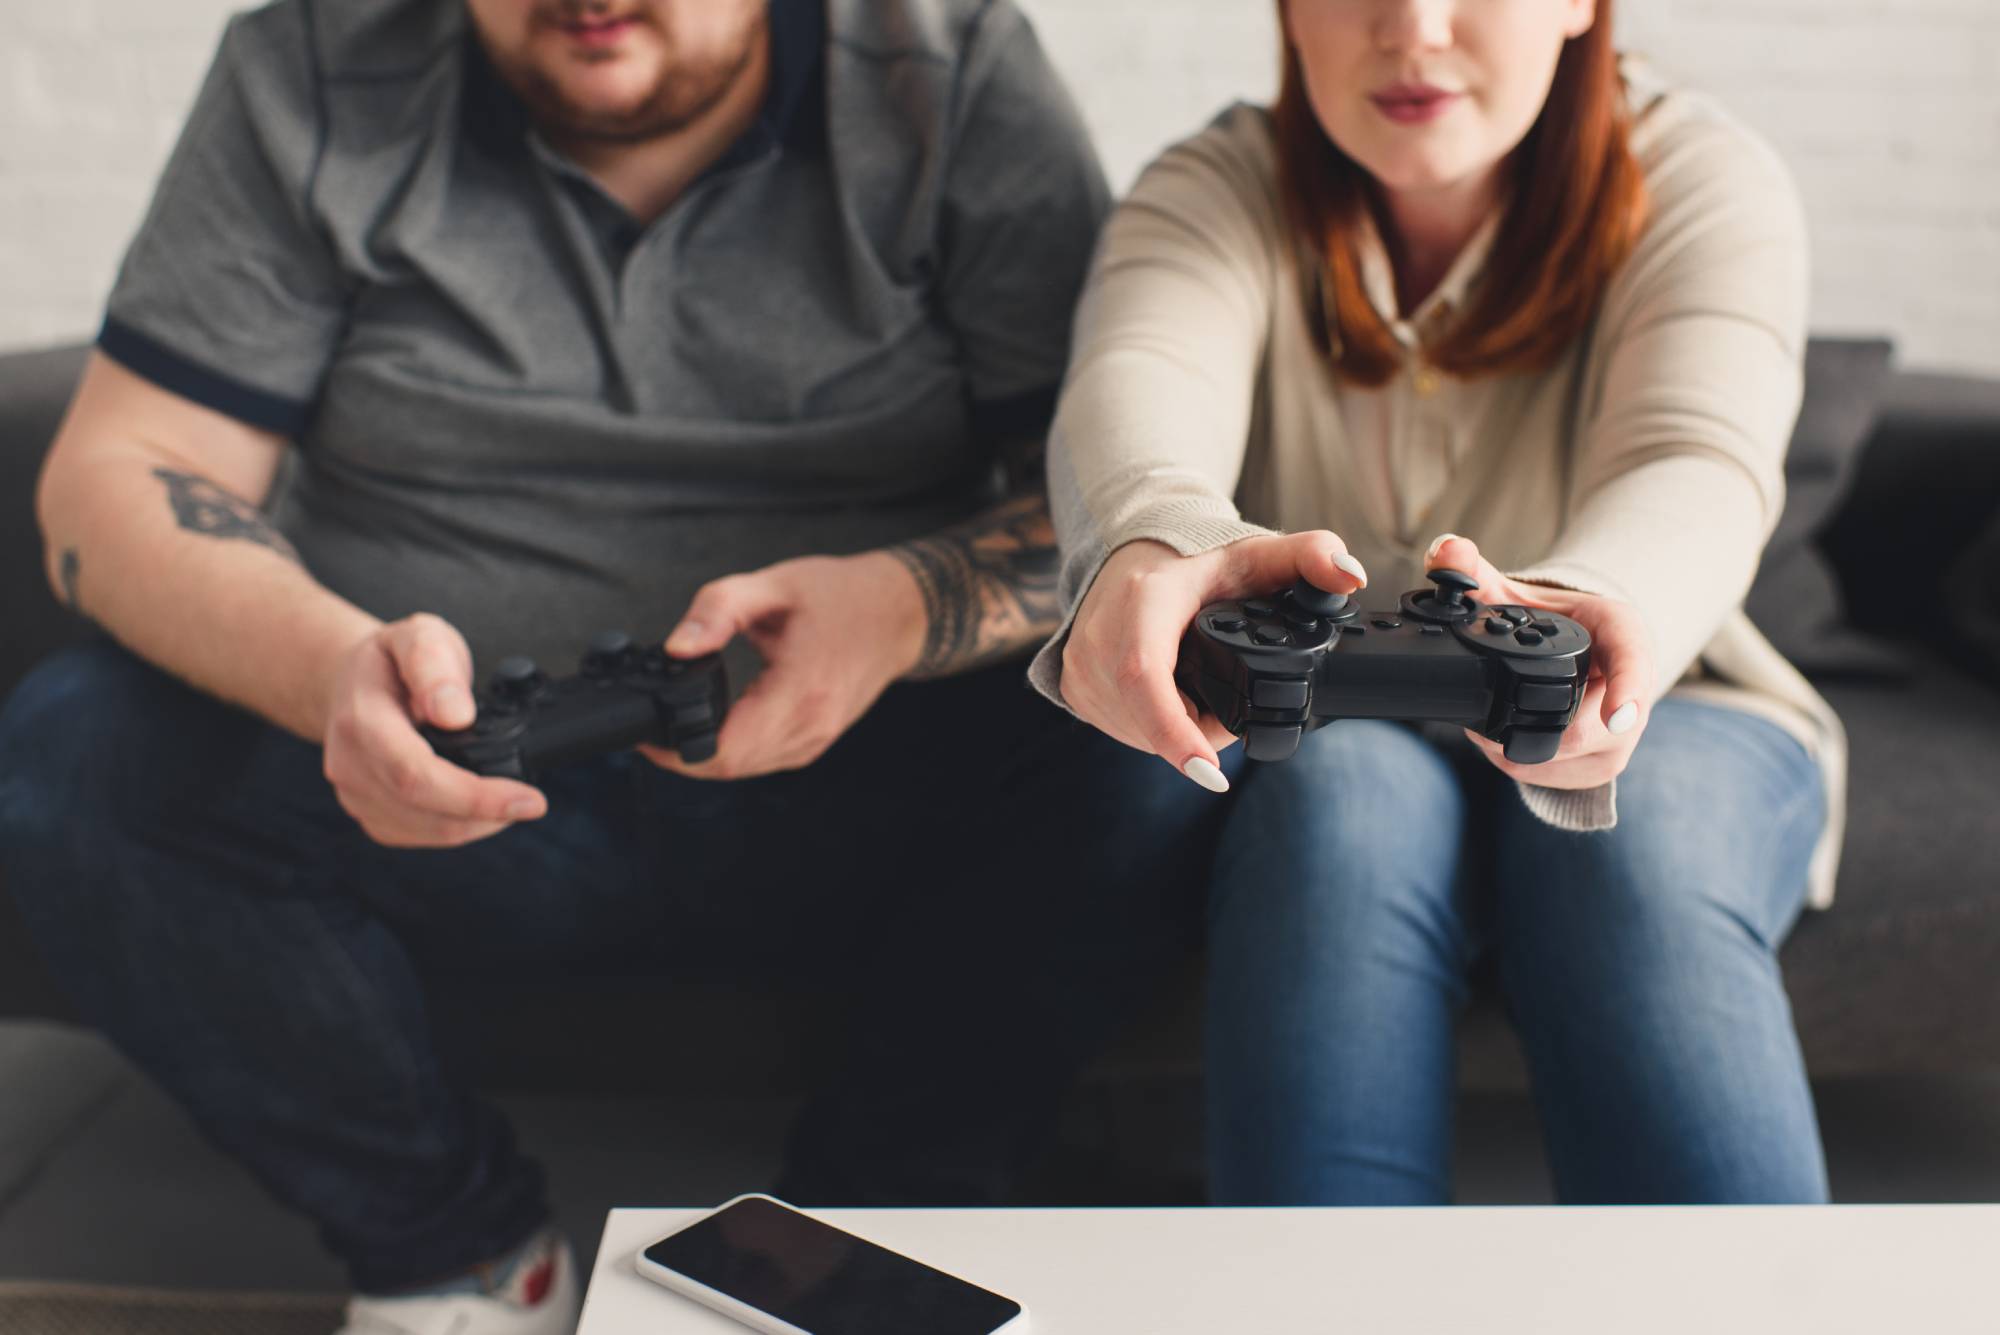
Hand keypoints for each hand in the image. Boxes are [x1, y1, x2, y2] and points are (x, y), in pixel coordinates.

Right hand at [319, 613, 547, 846]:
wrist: (352, 681)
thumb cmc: (392, 660)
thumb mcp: (419, 637)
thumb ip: (433, 666)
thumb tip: (455, 714)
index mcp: (361, 721)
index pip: (417, 775)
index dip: (475, 796)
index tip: (528, 799)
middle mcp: (350, 765)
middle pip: (426, 810)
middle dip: (489, 812)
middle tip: (532, 801)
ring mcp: (355, 794)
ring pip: (429, 831)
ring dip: (479, 822)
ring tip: (510, 796)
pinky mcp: (369, 813)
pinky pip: (422, 834)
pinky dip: (461, 826)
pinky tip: (480, 805)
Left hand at [642, 552, 926, 779]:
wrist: (899, 613)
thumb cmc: (842, 597)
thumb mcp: (773, 585)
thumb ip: (717, 610)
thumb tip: (675, 647)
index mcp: (800, 692)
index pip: (724, 751)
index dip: (673, 752)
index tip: (645, 731)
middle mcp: (811, 727)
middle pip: (728, 768)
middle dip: (680, 753)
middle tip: (652, 723)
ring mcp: (815, 740)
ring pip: (744, 770)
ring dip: (705, 753)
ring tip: (680, 719)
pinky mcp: (815, 741)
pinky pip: (762, 760)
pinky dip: (732, 748)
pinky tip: (718, 722)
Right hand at [1060, 531, 1368, 788]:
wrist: (1129, 559)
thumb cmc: (1196, 564)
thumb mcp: (1256, 554)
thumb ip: (1311, 555)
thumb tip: (1351, 575)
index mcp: (1142, 602)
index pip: (1144, 675)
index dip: (1174, 730)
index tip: (1210, 772)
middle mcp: (1099, 637)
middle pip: (1154, 718)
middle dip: (1200, 733)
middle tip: (1230, 709)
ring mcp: (1080, 666)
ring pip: (1139, 733)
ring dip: (1178, 735)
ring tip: (1200, 695)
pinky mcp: (1072, 687)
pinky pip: (1121, 729)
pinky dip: (1153, 728)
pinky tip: (1170, 698)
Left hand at [1425, 534, 1655, 788]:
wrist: (1573, 651)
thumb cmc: (1543, 622)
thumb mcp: (1508, 591)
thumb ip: (1468, 571)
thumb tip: (1445, 551)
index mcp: (1621, 632)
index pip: (1633, 662)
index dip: (1628, 690)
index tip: (1618, 716)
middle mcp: (1633, 685)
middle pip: (1585, 728)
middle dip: (1525, 723)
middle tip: (1485, 702)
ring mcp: (1624, 733)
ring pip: (1566, 756)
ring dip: (1516, 747)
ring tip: (1494, 716)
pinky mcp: (1604, 764)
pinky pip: (1558, 777)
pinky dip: (1520, 763)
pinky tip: (1505, 738)